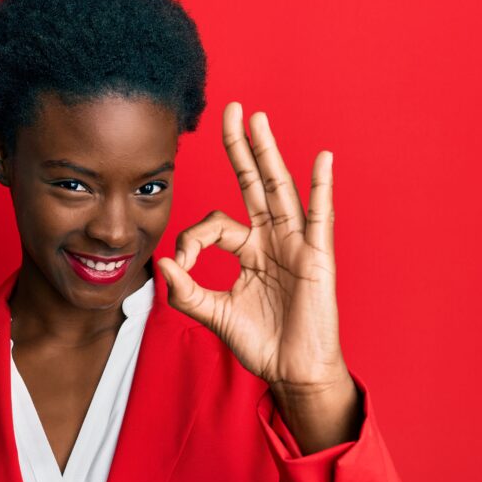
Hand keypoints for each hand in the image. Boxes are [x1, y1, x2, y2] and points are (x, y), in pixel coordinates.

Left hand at [157, 102, 353, 404]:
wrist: (293, 371)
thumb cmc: (261, 343)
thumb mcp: (214, 315)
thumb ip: (186, 292)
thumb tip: (160, 265)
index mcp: (247, 250)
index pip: (213, 223)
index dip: (190, 238)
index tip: (179, 264)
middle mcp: (271, 239)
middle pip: (253, 183)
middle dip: (240, 148)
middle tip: (231, 110)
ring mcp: (295, 244)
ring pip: (279, 189)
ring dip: (268, 154)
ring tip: (257, 120)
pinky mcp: (317, 257)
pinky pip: (319, 217)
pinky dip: (320, 188)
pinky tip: (321, 158)